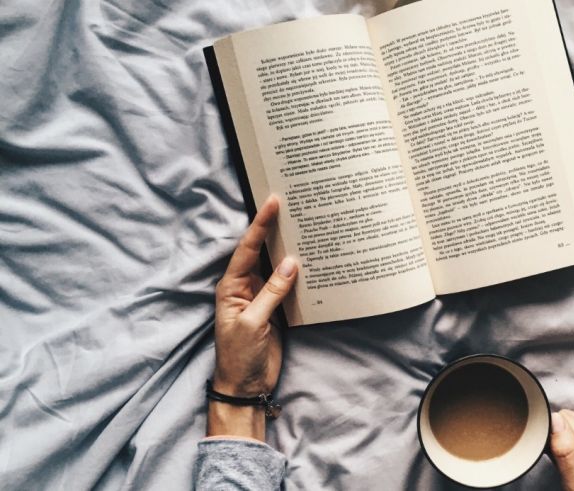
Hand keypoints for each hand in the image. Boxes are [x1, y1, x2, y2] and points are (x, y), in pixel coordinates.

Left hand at [207, 195, 297, 440]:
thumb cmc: (239, 356)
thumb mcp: (253, 323)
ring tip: (304, 225)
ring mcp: (262, 297)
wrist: (245, 387)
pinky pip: (288, 285)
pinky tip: (312, 260)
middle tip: (290, 203)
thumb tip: (290, 263)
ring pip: (276, 266)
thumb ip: (271, 293)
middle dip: (273, 228)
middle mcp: (245, 287)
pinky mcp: (276, 309)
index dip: (260, 225)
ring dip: (288, 248)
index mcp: (232, 287)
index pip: (247, 249)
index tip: (272, 202)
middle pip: (261, 251)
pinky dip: (300, 273)